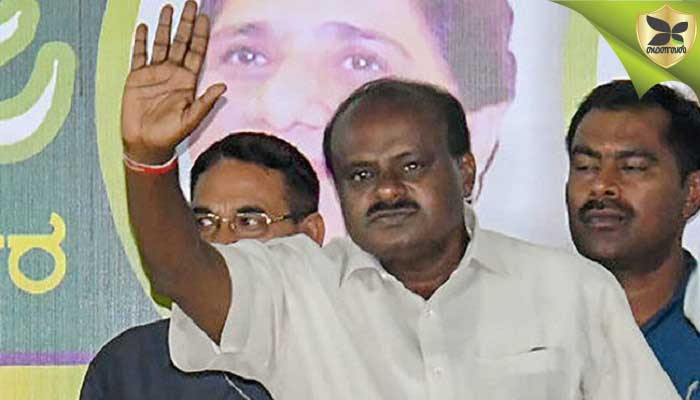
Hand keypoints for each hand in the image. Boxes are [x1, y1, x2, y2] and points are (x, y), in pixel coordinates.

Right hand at [121, 1, 225, 163]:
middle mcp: (173, 74)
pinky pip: (139, 55)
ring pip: (161, 43)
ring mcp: (155, 74)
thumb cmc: (170, 135)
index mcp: (188, 81)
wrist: (146, 144)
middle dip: (186, 23)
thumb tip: (222, 86)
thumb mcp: (192, 119)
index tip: (205, 18)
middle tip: (191, 4)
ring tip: (168, 8)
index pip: (196, 52)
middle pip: (181, 42)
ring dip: (164, 26)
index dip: (201, 35)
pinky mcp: (137, 78)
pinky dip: (141, 41)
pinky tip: (144, 27)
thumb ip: (206, 102)